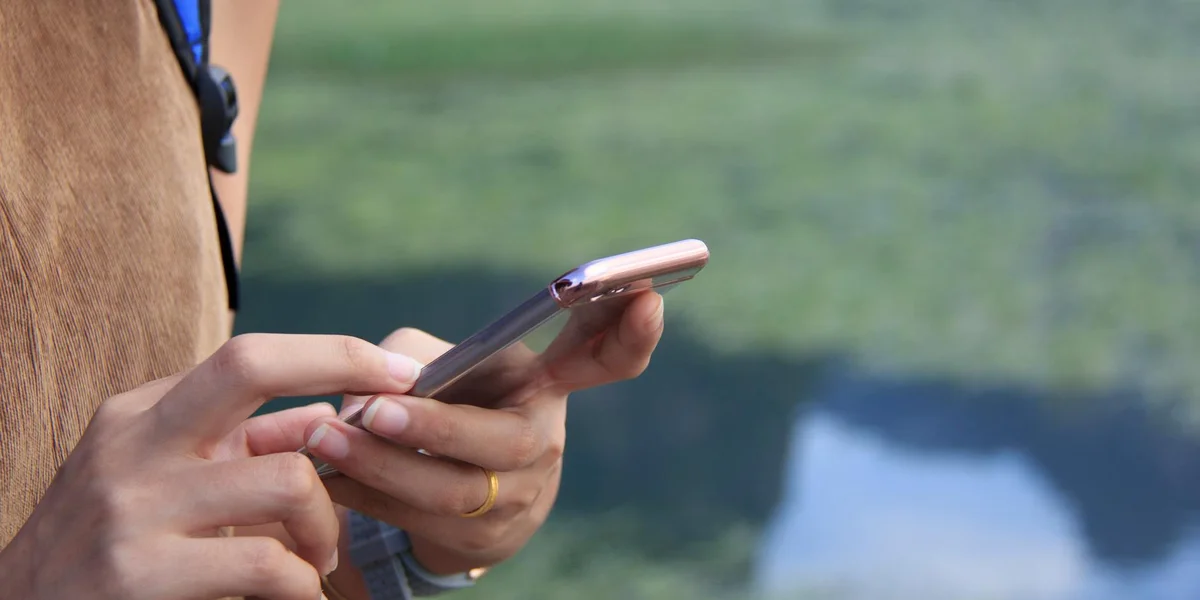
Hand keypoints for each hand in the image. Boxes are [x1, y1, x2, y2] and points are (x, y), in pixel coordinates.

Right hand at [0, 334, 421, 599]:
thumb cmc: (114, 548)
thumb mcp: (164, 481)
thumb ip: (238, 449)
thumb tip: (329, 420)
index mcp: (142, 414)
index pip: (248, 355)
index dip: (333, 353)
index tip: (398, 369)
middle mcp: (134, 444)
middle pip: (250, 366)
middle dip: (340, 370)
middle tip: (392, 420)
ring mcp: (133, 508)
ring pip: (286, 480)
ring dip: (325, 527)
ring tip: (316, 561)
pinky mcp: (140, 575)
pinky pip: (267, 565)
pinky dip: (303, 587)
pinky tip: (296, 598)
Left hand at [304, 292, 665, 575]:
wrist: (461, 499)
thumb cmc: (453, 404)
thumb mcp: (447, 365)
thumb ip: (413, 356)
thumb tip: (372, 383)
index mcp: (549, 386)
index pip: (606, 360)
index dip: (631, 333)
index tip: (646, 294)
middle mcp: (542, 444)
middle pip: (501, 442)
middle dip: (433, 427)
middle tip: (372, 410)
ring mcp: (517, 500)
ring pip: (449, 490)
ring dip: (379, 466)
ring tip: (324, 441)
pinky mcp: (480, 542)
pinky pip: (416, 521)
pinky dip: (364, 496)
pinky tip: (324, 477)